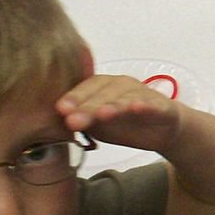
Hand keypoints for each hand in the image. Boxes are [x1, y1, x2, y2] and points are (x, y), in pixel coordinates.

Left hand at [57, 74, 183, 153]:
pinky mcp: (162, 106)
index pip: (86, 88)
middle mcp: (122, 85)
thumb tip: (52, 123)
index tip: (61, 110)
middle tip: (74, 120)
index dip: (74, 97)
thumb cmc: (125, 123)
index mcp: (103, 87)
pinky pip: (153, 105)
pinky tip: (137, 107)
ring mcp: (143, 94)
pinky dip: (146, 105)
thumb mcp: (98, 124)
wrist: (162, 129)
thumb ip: (80, 120)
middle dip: (88, 106)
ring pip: (126, 98)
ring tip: (103, 114)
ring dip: (113, 105)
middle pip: (103, 93)